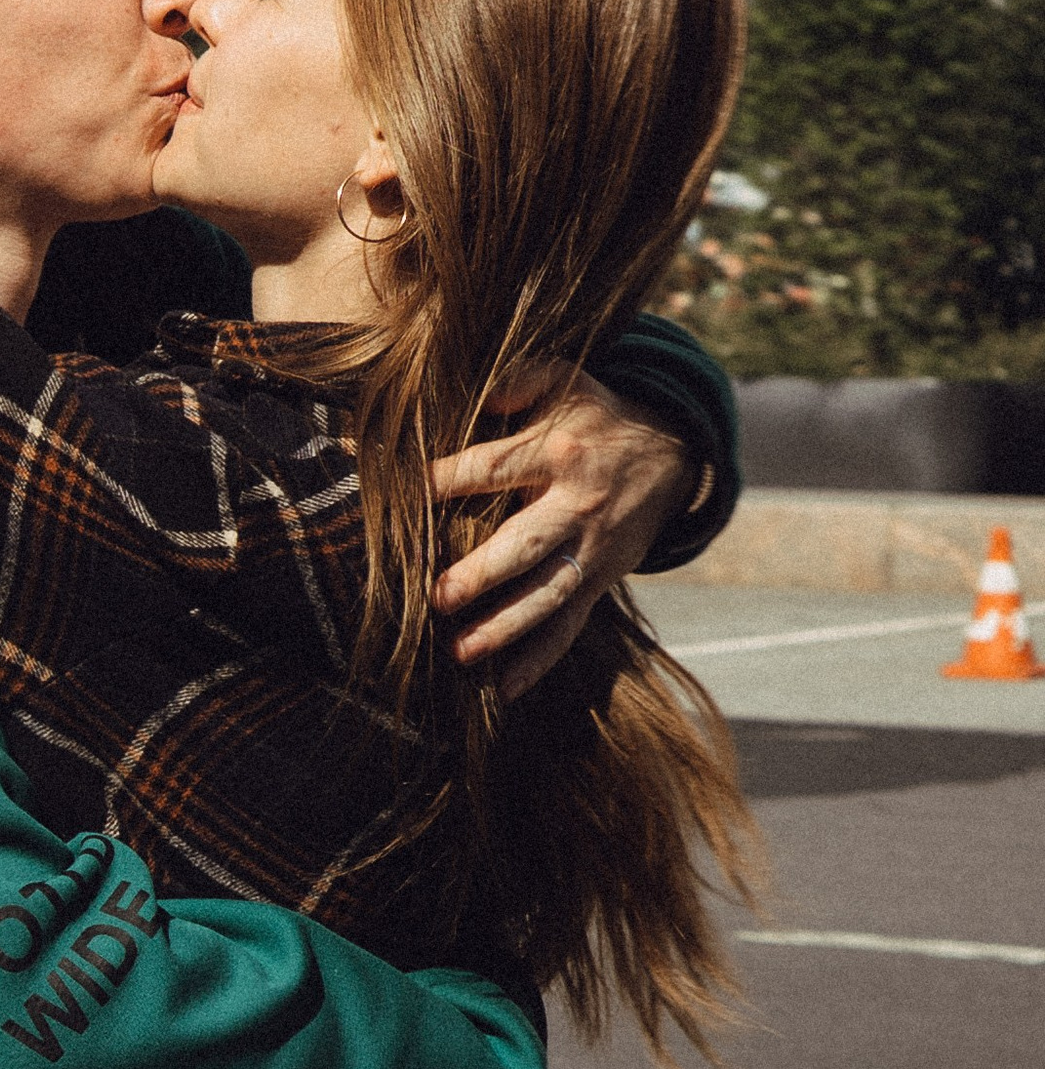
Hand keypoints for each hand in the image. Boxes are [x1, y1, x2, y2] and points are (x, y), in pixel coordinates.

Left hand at [430, 364, 694, 697]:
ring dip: (506, 628)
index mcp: (557, 451)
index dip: (442, 481)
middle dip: (485, 573)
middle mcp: (576, 504)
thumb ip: (520, 379)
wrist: (671, 454)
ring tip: (461, 654)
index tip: (396, 497)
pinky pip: (570, 625)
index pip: (490, 469)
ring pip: (548, 594)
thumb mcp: (564, 380)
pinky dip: (540, 660)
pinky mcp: (599, 580)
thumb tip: (482, 394)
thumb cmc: (591, 415)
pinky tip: (504, 689)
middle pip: (526, 543)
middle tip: (439, 598)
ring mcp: (591, 549)